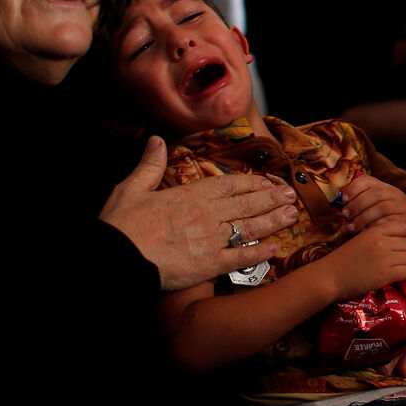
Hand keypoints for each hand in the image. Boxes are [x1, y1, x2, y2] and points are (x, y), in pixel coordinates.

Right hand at [99, 137, 298, 289]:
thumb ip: (149, 165)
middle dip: (271, 198)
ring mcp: (210, 239)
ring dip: (273, 220)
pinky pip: (240, 257)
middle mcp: (206, 215)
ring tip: (291, 216)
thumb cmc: (120, 226)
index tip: (266, 181)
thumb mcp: (131, 188)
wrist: (114, 259)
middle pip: (247, 204)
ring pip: (250, 227)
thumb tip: (157, 141)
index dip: (251, 182)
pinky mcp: (208, 264)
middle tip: (291, 195)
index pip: (229, 185)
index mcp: (189, 195)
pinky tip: (273, 250)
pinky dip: (258, 253)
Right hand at [325, 220, 405, 299]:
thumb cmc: (342, 260)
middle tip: (402, 258)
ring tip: (404, 267)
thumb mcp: (359, 240)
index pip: (402, 226)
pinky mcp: (387, 275)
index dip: (404, 235)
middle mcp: (381, 242)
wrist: (329, 277)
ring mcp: (385, 258)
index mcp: (374, 231)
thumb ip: (376, 236)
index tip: (399, 243)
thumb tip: (394, 238)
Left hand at [341, 174, 405, 240]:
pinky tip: (366, 234)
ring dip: (363, 218)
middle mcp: (395, 194)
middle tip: (345, 215)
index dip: (353, 188)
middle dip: (356, 204)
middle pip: (374, 194)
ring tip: (351, 227)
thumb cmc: (393, 214)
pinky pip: (389, 223)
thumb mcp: (380, 202)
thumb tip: (338, 206)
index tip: (343, 198)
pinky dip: (375, 228)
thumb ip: (362, 202)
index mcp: (385, 187)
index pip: (367, 180)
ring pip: (381, 208)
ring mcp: (403, 207)